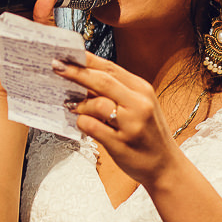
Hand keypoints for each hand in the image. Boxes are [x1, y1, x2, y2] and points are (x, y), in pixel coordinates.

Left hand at [53, 54, 182, 185]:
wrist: (166, 167)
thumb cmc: (147, 134)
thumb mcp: (138, 106)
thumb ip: (115, 91)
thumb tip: (82, 76)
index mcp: (142, 90)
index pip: (110, 68)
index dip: (86, 59)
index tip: (65, 53)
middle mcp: (139, 104)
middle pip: (102, 81)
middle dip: (75, 72)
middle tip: (56, 67)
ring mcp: (131, 125)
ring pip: (97, 103)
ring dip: (79, 103)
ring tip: (69, 104)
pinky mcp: (121, 144)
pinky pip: (93, 127)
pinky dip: (82, 122)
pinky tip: (81, 122)